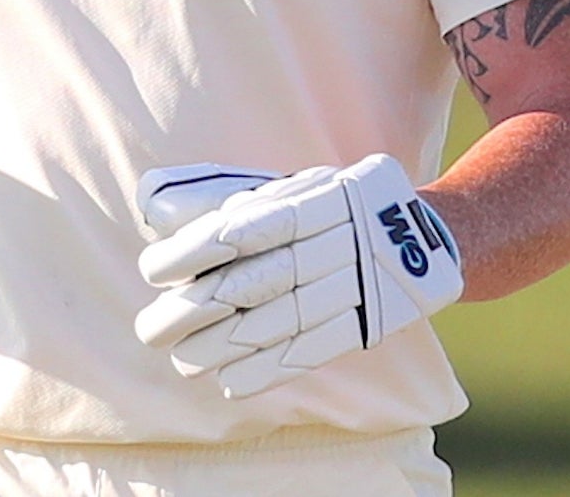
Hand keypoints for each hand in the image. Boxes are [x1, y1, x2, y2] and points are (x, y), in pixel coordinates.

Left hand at [134, 154, 462, 398]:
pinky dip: (268, 370)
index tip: (152, 270)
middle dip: (196, 310)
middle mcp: (331, 242)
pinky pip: (312, 349)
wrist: (418, 235)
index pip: (242, 227)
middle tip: (150, 330)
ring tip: (182, 361)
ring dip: (222, 348)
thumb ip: (225, 197)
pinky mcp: (364, 322)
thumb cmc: (326, 208)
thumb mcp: (286, 188)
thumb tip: (156, 206)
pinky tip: (229, 382)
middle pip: (254, 281)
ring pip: (278, 322)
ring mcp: (351, 285)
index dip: (194, 250)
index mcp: (308, 201)